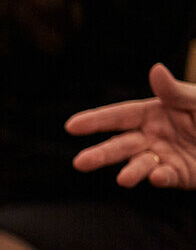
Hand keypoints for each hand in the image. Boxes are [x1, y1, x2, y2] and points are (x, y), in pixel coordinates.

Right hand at [66, 63, 195, 188]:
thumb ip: (175, 91)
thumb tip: (155, 69)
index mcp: (153, 113)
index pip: (119, 117)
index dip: (95, 121)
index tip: (71, 126)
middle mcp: (152, 136)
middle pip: (120, 145)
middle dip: (100, 155)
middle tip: (80, 163)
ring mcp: (163, 157)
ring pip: (138, 165)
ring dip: (129, 172)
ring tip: (123, 180)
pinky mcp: (178, 175)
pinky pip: (164, 177)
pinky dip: (159, 177)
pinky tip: (158, 175)